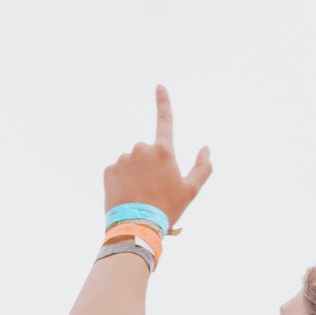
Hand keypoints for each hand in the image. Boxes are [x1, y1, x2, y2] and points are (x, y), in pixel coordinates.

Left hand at [100, 86, 212, 228]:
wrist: (137, 228)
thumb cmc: (168, 209)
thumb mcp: (191, 190)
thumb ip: (203, 167)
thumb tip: (206, 148)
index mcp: (163, 150)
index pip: (165, 120)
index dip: (163, 102)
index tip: (159, 86)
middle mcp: (141, 149)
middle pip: (148, 151)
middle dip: (150, 164)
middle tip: (154, 189)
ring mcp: (123, 158)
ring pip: (132, 161)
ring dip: (136, 173)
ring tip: (140, 195)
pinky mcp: (109, 169)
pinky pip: (118, 170)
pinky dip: (122, 180)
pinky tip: (127, 196)